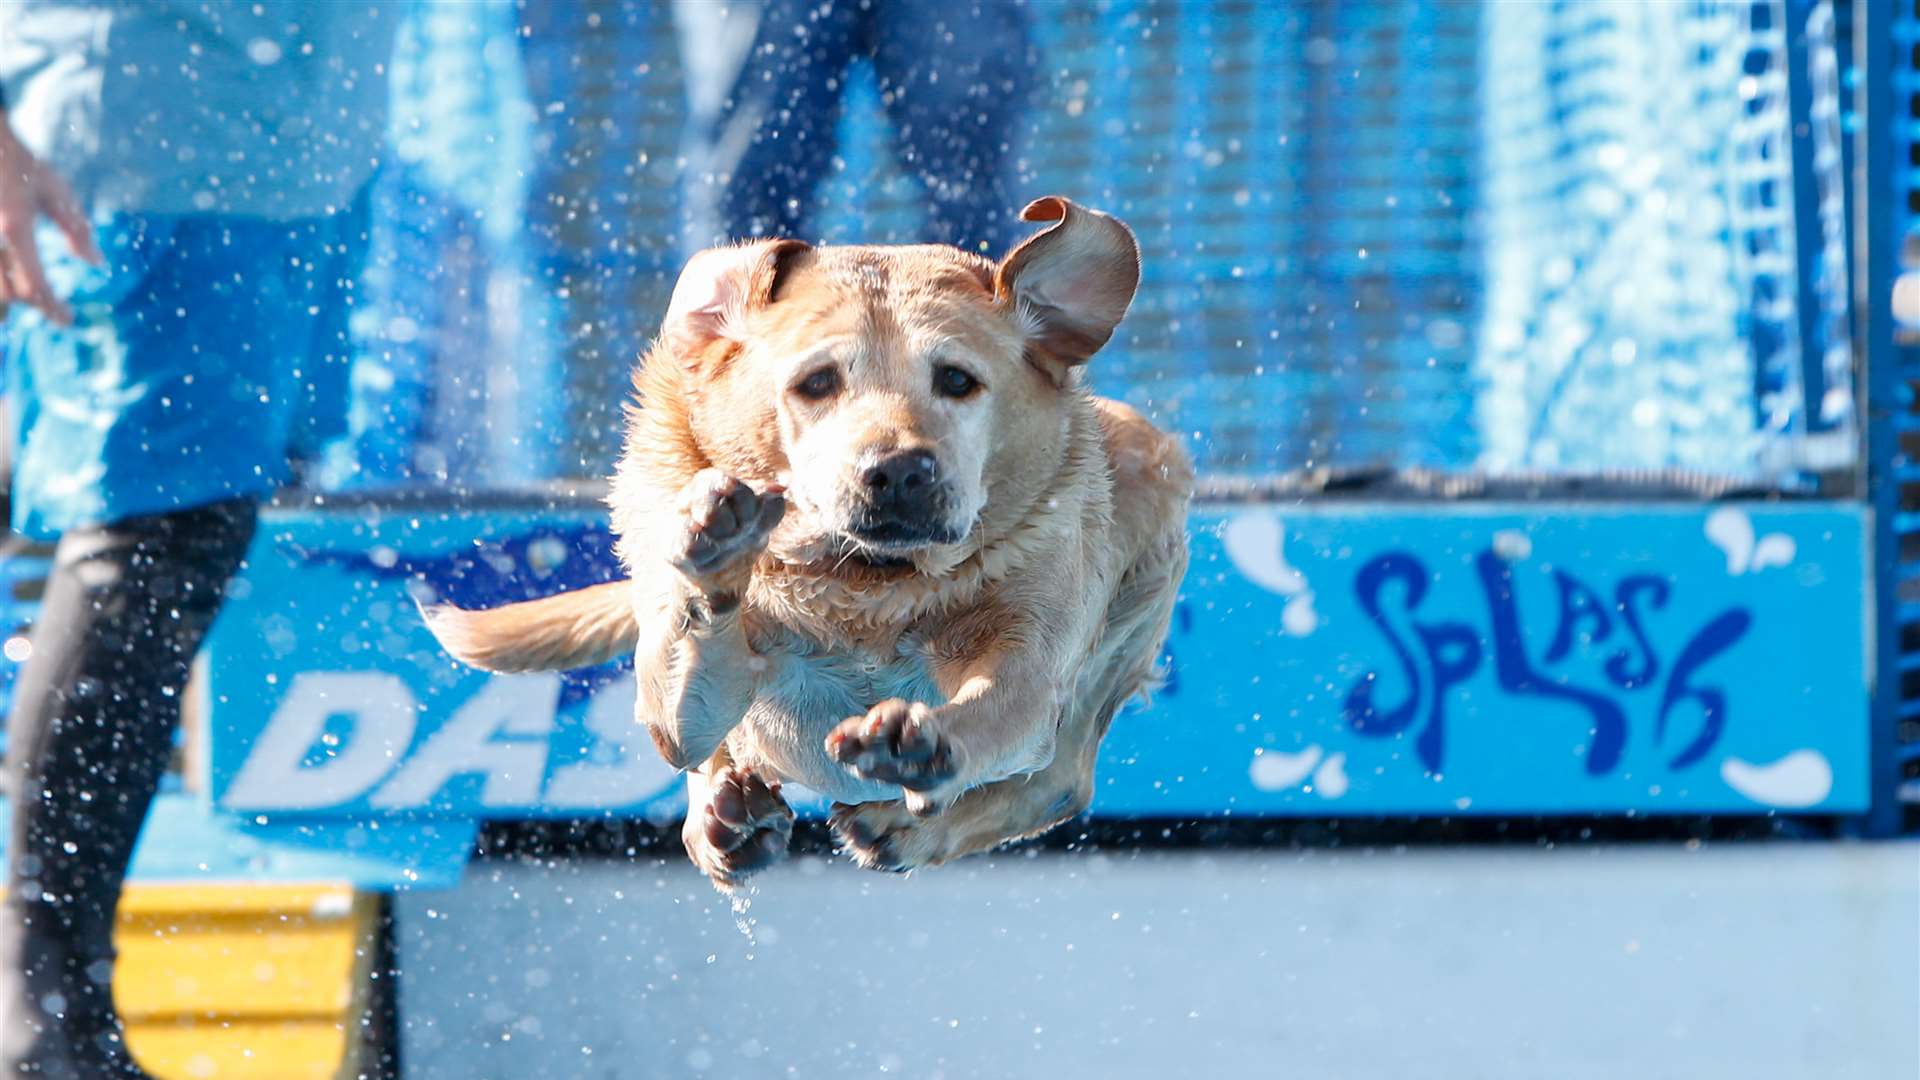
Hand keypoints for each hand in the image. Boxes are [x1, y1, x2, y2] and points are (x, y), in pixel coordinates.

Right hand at [0, 121, 102, 325]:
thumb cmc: (21, 164)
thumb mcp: (56, 190)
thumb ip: (77, 228)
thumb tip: (96, 262)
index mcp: (15, 225)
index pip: (34, 283)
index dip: (51, 307)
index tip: (68, 320)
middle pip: (8, 293)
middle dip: (31, 302)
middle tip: (51, 304)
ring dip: (9, 297)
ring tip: (29, 296)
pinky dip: (2, 283)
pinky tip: (13, 282)